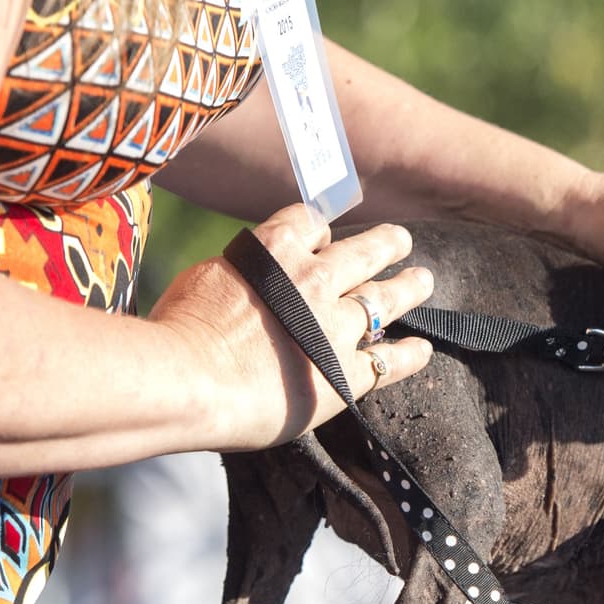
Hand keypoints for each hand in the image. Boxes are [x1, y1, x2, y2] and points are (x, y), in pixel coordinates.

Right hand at [149, 204, 433, 449]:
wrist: (190, 380)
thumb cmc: (180, 332)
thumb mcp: (204, 278)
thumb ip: (239, 274)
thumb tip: (244, 281)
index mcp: (275, 250)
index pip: (310, 223)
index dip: (322, 228)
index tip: (329, 233)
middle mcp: (314, 280)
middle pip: (362, 253)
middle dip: (385, 244)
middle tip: (402, 240)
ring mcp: (336, 326)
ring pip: (385, 299)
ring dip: (408, 287)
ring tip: (424, 280)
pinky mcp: (346, 373)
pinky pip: (389, 361)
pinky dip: (409, 355)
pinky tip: (423, 351)